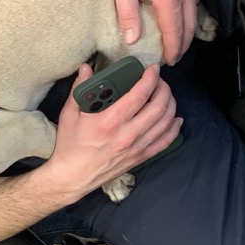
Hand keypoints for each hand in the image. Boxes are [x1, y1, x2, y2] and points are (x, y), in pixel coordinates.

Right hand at [43, 64, 181, 196]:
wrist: (72, 177)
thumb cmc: (69, 145)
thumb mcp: (69, 114)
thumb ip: (79, 89)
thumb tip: (85, 68)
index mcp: (110, 121)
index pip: (140, 94)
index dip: (150, 78)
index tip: (153, 69)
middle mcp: (128, 134)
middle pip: (159, 106)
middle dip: (164, 89)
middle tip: (159, 81)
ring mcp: (137, 147)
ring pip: (166, 122)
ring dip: (171, 105)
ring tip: (166, 96)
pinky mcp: (140, 157)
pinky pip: (165, 141)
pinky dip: (174, 128)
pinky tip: (175, 119)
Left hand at [109, 0, 198, 63]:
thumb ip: (128, 16)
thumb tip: (132, 40)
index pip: (175, 29)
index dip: (173, 48)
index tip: (168, 61)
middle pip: (190, 25)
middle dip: (183, 44)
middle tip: (174, 57)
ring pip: (196, 12)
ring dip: (188, 30)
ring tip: (177, 43)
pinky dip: (191, 13)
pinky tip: (181, 19)